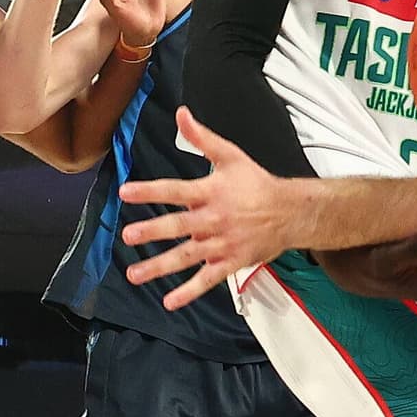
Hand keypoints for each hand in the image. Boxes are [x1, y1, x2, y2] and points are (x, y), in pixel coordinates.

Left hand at [119, 110, 311, 306]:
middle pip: (179, 226)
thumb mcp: (231, 155)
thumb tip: (181, 114)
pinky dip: (189, 292)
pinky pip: (207, 280)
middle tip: (128, 236)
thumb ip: (202, 138)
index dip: (150, 191)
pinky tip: (169, 301)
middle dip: (152, 231)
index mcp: (211, 192)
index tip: (126, 192)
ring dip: (159, 267)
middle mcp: (214, 219)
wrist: (290, 212)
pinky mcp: (230, 262)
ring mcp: (221, 243)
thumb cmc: (257, 183)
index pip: (175, 190)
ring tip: (134, 274)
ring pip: (187, 256)